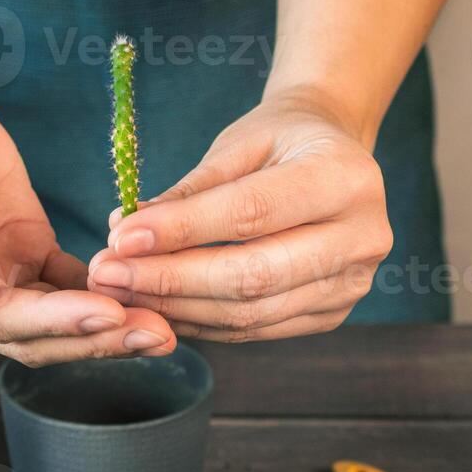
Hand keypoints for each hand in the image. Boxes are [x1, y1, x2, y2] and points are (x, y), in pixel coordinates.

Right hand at [0, 57, 176, 363]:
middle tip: (158, 334)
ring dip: (108, 324)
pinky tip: (148, 293)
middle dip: (95, 338)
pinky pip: (69, 283)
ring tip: (165, 325)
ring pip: (57, 317)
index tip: (108, 313)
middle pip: (33, 333)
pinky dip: (105, 291)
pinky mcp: (25, 249)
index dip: (52, 322)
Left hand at [87, 91, 392, 341]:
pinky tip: (157, 308)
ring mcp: (352, 284)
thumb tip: (123, 234)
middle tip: (108, 276)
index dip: (182, 230)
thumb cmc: (280, 141)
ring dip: (177, 308)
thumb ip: (189, 191)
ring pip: (252, 313)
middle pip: (254, 274)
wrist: (333, 156)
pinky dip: (201, 323)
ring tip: (121, 293)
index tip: (120, 238)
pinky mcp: (333, 313)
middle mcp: (362, 237)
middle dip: (171, 280)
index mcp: (345, 178)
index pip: (251, 213)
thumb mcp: (238, 143)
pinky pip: (256, 329)